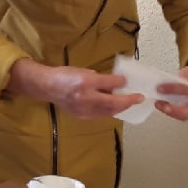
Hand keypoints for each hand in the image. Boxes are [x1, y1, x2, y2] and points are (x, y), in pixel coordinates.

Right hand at [9, 59, 142, 119]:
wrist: (48, 87)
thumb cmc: (65, 75)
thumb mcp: (83, 71)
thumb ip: (99, 78)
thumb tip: (115, 83)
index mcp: (85, 83)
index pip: (108, 83)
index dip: (120, 83)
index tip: (127, 81)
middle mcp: (85, 97)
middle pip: (112, 102)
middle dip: (128, 101)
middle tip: (139, 98)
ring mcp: (83, 109)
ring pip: (108, 111)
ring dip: (121, 108)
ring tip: (130, 103)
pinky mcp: (82, 116)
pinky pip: (101, 115)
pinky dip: (110, 111)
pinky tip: (115, 107)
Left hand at [156, 54, 187, 120]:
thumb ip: (179, 79)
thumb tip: (163, 87)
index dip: (173, 89)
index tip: (159, 89)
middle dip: (173, 109)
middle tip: (159, 103)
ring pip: (186, 116)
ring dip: (170, 113)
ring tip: (159, 105)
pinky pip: (183, 116)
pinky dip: (172, 113)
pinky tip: (164, 107)